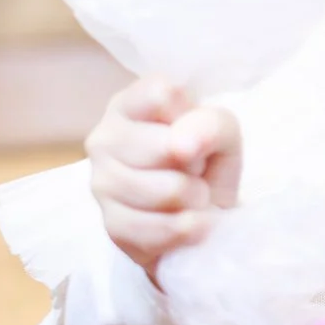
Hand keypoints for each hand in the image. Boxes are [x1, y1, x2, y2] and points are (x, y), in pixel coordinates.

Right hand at [86, 78, 240, 273]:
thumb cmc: (205, 161)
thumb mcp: (222, 132)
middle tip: (195, 169)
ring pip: (166, 191)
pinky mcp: (112, 226)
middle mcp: (104, 138)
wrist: (200, 214)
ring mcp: (101, 183)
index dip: (191, 118)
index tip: (192, 130)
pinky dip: (189, 229)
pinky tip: (187, 221)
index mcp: (129, 103)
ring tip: (193, 195)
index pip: (161, 95)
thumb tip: (181, 145)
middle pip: (166, 148)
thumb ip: (209, 126)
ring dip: (196, 199)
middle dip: (195, 164)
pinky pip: (163, 230)